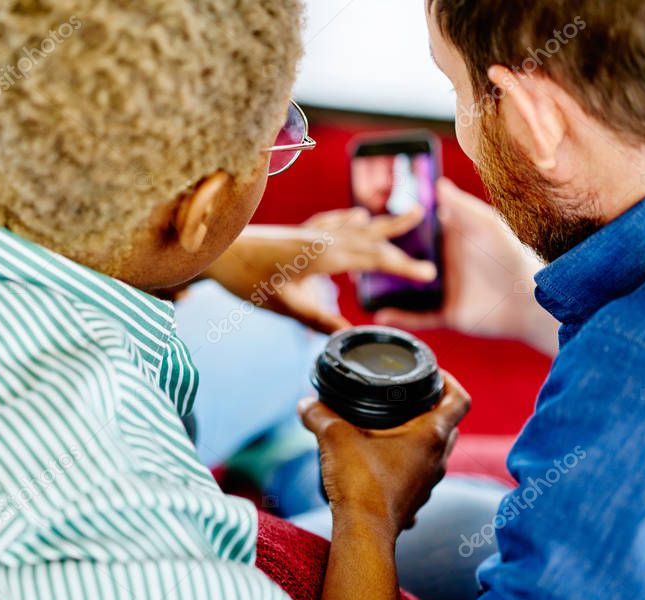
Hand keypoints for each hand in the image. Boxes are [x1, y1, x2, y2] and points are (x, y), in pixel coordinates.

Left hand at [206, 208, 436, 333]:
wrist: (215, 251)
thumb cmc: (247, 279)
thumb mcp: (285, 306)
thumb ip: (319, 321)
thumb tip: (349, 338)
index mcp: (326, 255)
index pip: (375, 259)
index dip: (403, 267)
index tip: (429, 274)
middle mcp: (323, 238)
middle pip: (370, 236)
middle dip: (400, 236)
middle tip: (428, 226)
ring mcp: (310, 233)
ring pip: (355, 226)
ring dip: (382, 223)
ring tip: (406, 215)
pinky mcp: (297, 233)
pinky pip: (334, 222)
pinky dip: (351, 220)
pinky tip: (356, 216)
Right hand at [299, 372, 470, 535]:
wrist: (362, 531)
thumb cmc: (360, 482)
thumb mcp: (334, 437)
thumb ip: (319, 415)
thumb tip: (306, 404)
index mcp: (430, 435)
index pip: (459, 400)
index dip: (450, 381)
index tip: (434, 376)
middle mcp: (437, 459)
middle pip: (450, 425)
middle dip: (433, 409)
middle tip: (409, 399)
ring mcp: (429, 482)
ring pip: (435, 452)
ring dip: (420, 439)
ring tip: (392, 430)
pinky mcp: (415, 500)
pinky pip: (417, 476)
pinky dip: (406, 466)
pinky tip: (382, 464)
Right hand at [374, 179, 558, 355]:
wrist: (528, 299)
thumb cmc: (511, 255)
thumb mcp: (486, 224)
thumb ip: (462, 206)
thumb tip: (439, 185)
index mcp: (453, 241)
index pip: (421, 231)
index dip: (400, 225)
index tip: (376, 218)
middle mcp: (445, 264)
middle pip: (409, 260)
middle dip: (386, 257)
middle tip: (360, 251)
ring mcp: (445, 290)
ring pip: (408, 289)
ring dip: (386, 287)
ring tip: (362, 284)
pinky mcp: (446, 313)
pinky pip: (418, 316)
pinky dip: (399, 316)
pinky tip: (379, 314)